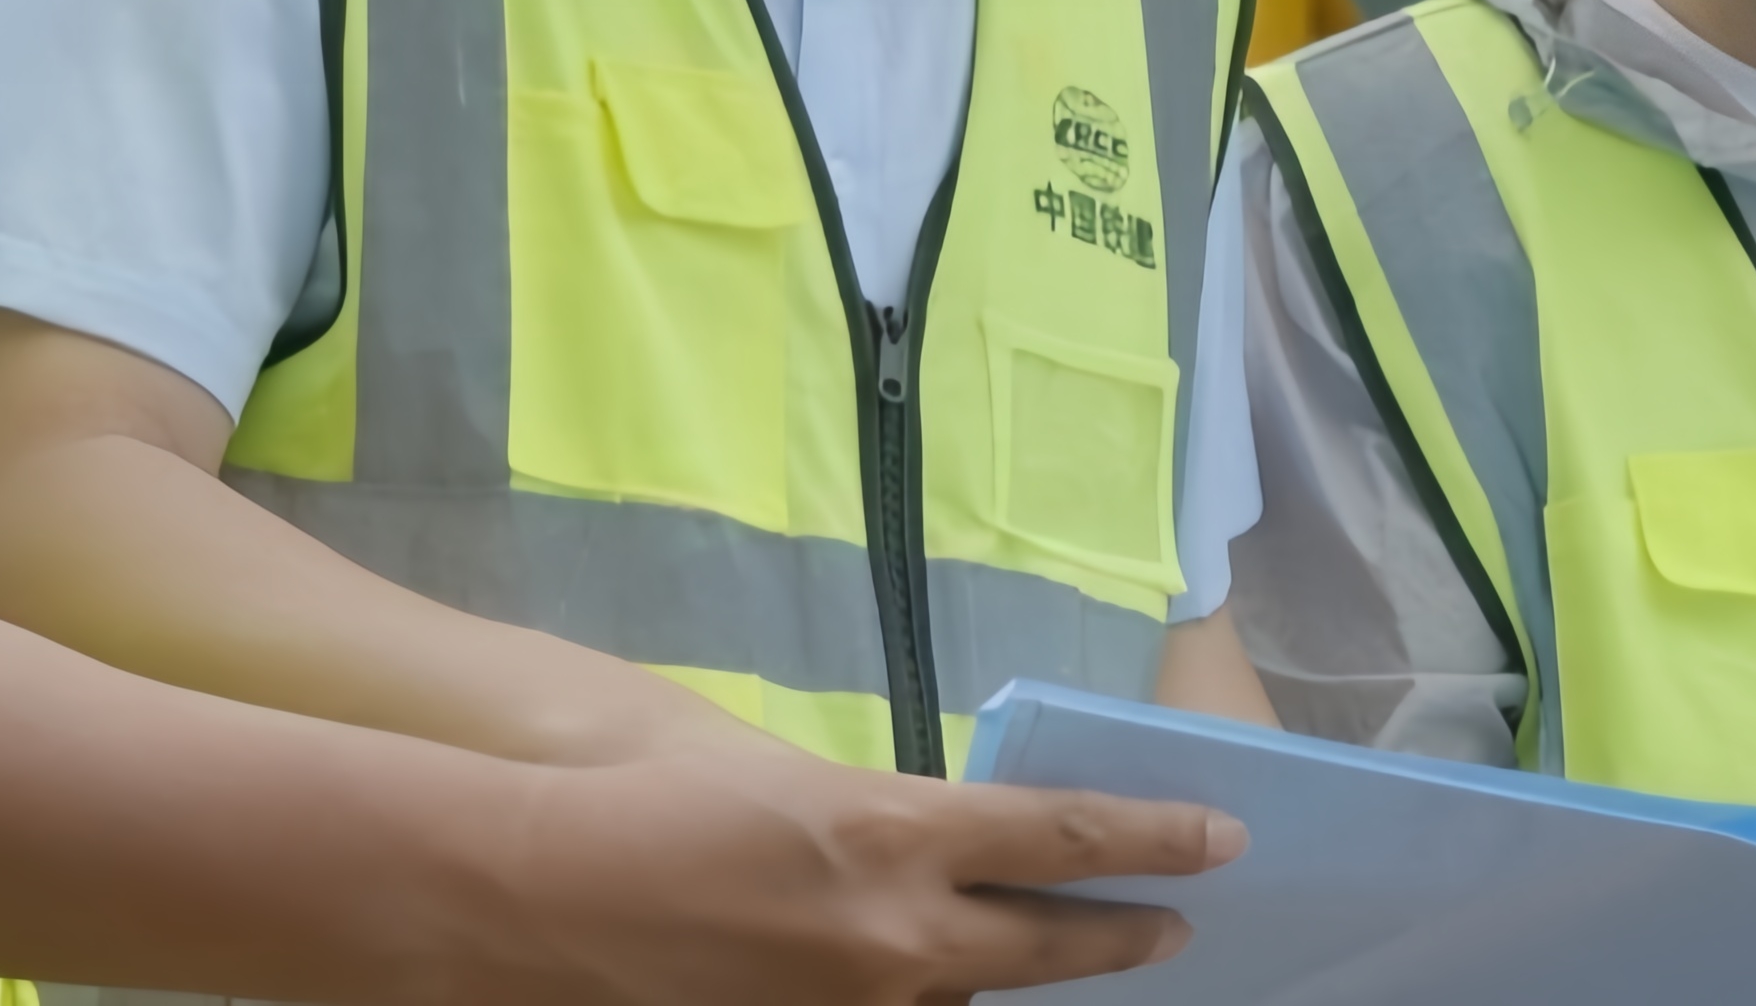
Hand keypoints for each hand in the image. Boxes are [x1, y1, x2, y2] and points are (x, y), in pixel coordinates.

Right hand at [479, 744, 1244, 1005]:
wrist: (534, 899)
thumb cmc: (642, 804)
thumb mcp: (771, 773)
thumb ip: (864, 808)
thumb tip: (909, 829)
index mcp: (894, 832)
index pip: (1062, 832)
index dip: (1152, 835)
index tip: (1221, 836)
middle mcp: (898, 934)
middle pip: (1048, 945)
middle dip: (1124, 935)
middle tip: (1178, 927)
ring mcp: (856, 1005)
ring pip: (971, 998)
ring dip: (1011, 976)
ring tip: (1061, 958)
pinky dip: (920, 1000)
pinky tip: (920, 983)